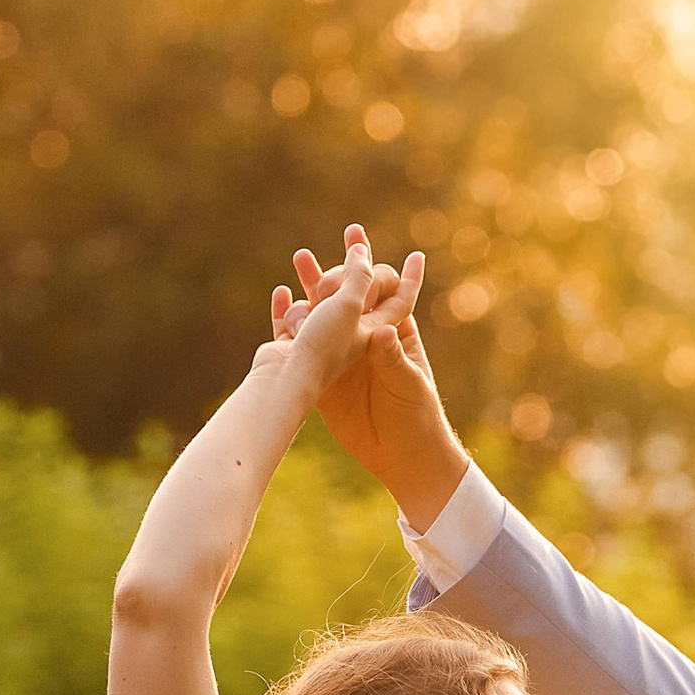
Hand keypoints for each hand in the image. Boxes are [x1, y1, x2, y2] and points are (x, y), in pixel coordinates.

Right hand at [275, 227, 463, 520]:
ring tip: (300, 256)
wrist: (398, 456)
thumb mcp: (407, 383)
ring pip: (322, 310)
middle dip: (339, 267)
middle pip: (349, 292)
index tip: (360, 238)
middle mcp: (365, 337)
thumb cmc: (414, 416)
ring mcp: (342, 354)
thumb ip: (392, 356)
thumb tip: (380, 330)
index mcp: (393, 333)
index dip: (374, 264)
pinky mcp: (321, 374)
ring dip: (311, 282)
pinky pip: (300, 340)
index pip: (386, 289)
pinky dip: (289, 318)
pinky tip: (281, 296)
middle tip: (330, 252)